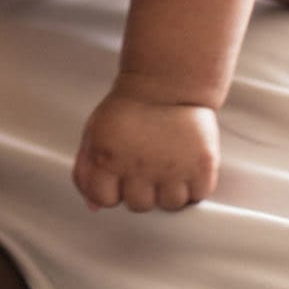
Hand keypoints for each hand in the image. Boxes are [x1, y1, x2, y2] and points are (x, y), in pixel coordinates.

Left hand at [75, 92, 219, 212]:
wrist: (167, 80)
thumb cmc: (129, 107)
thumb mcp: (95, 133)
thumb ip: (86, 170)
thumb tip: (93, 207)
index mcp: (107, 157)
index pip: (105, 200)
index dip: (112, 191)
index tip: (120, 178)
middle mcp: (139, 166)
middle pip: (139, 206)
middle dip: (141, 191)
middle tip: (147, 167)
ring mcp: (172, 167)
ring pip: (170, 204)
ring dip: (169, 191)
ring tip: (169, 167)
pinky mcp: (201, 164)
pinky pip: (198, 195)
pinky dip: (195, 187)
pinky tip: (187, 167)